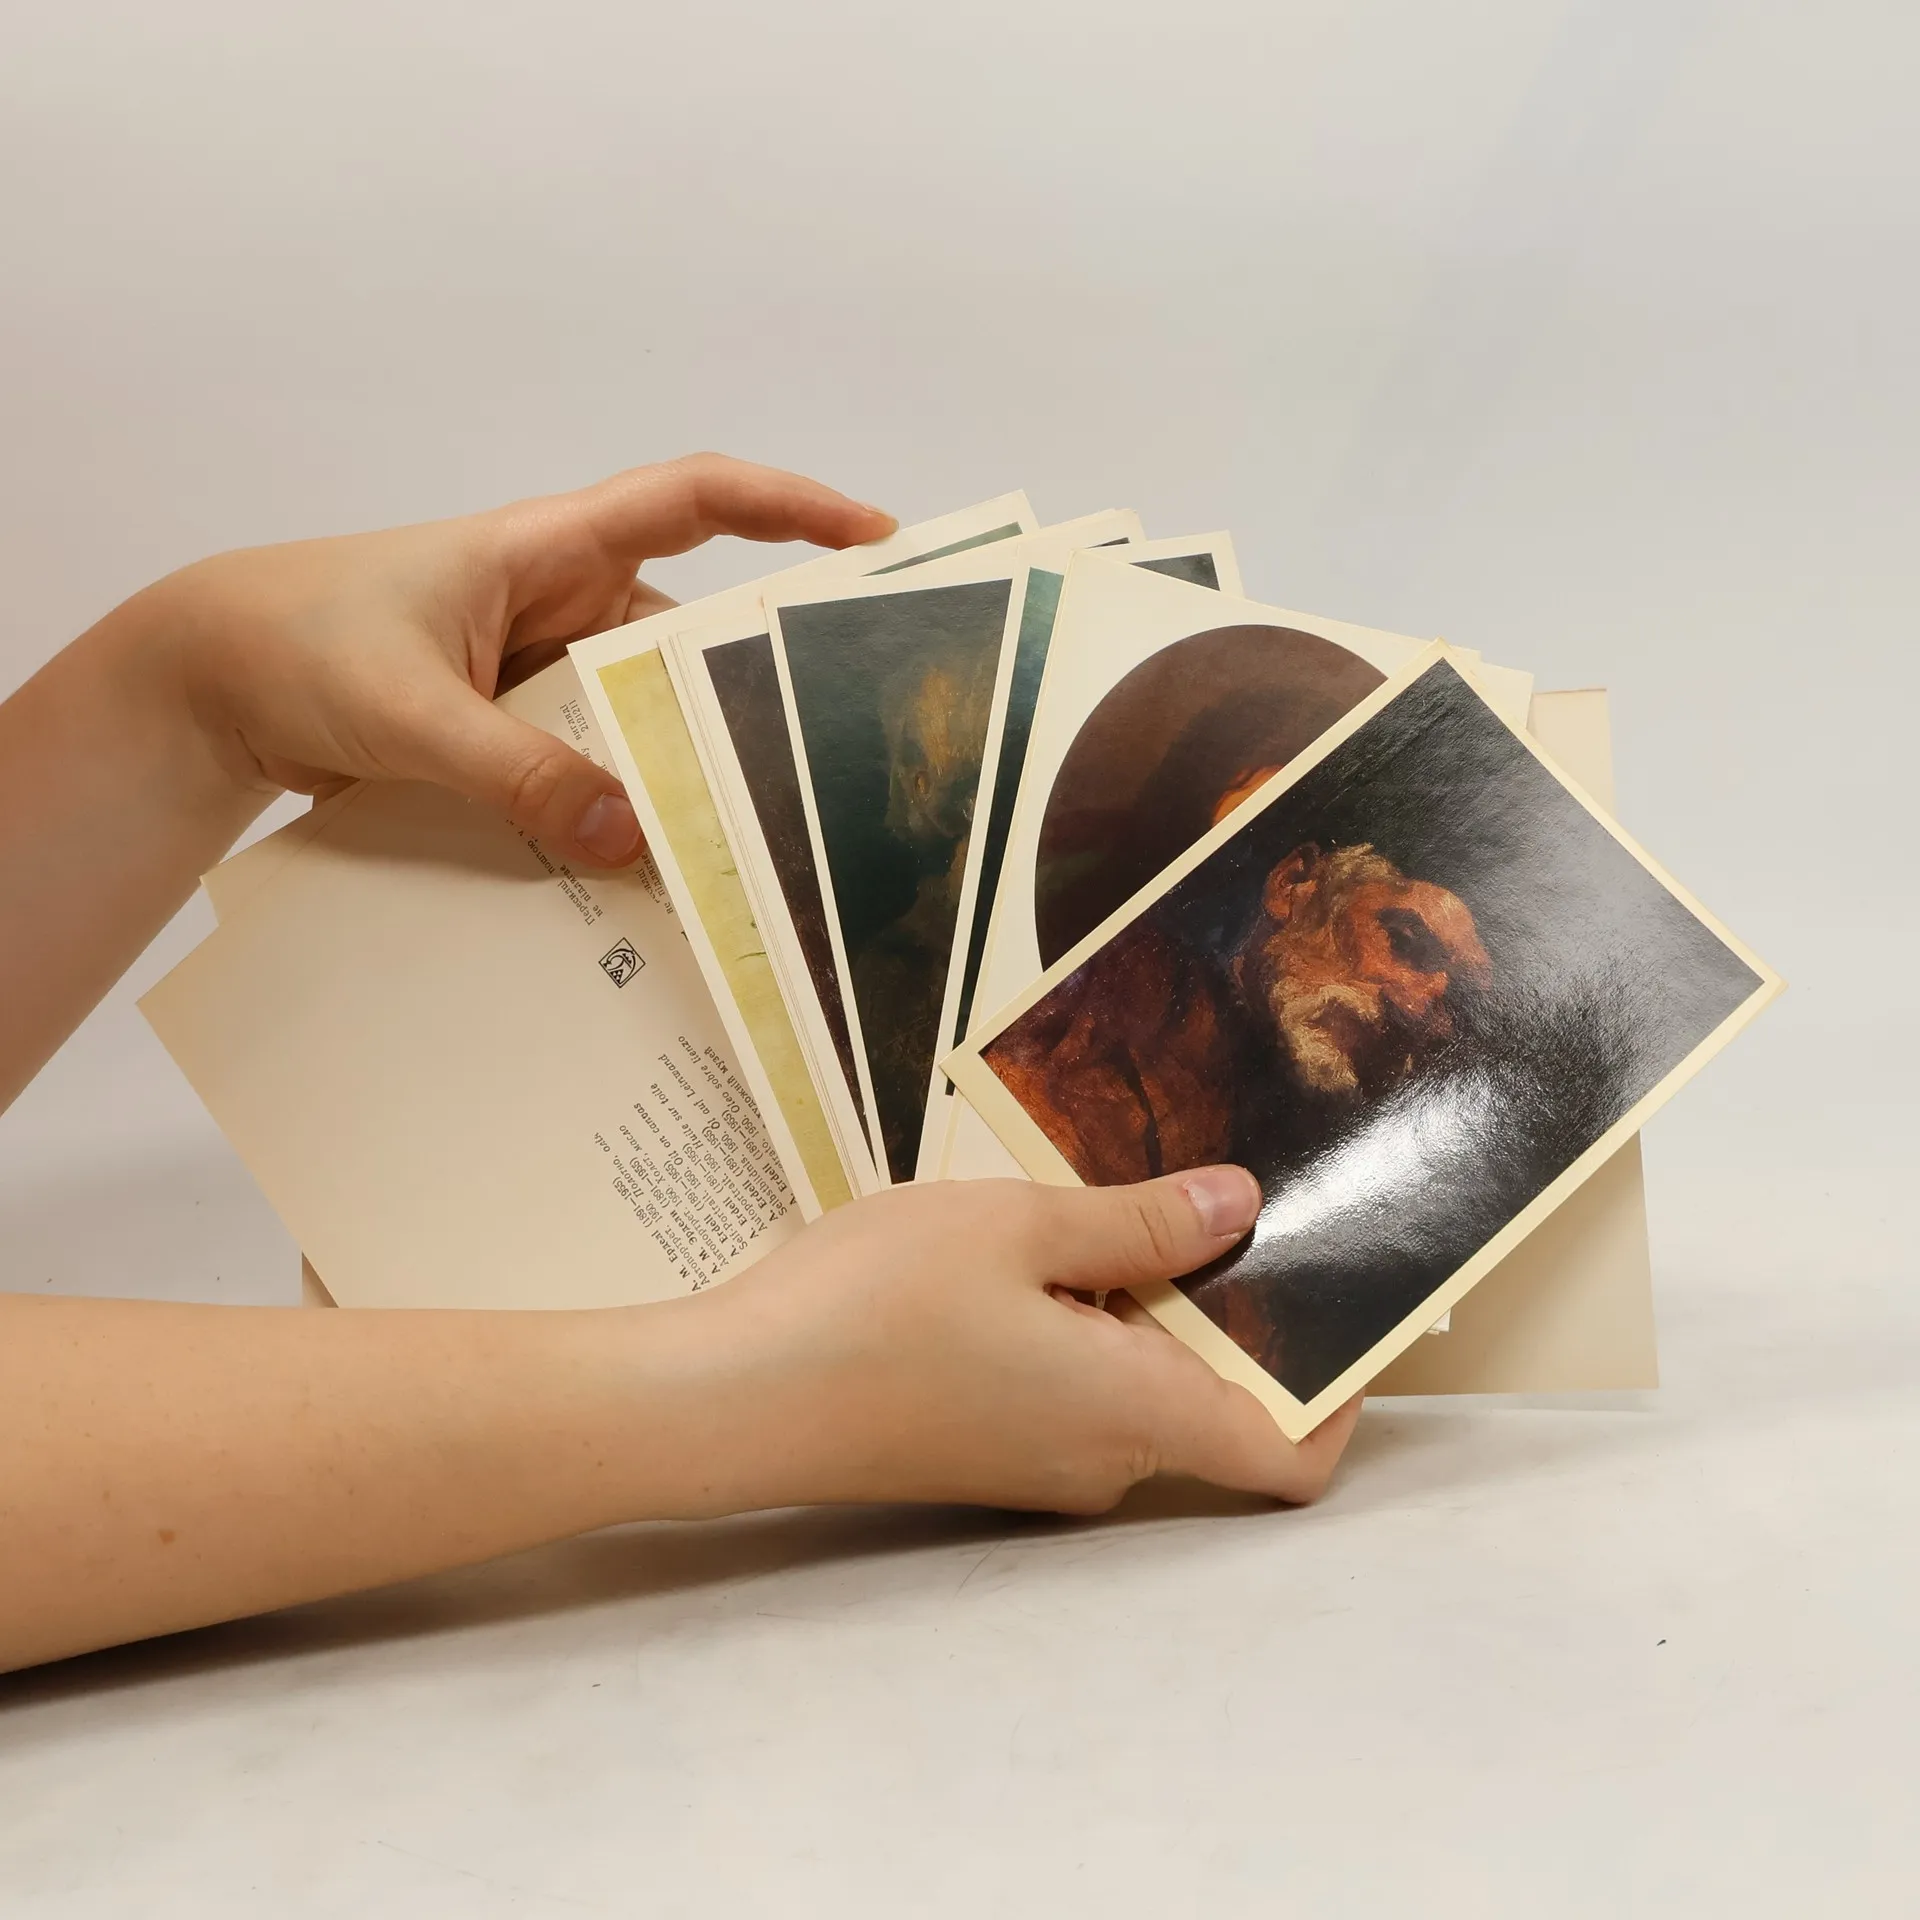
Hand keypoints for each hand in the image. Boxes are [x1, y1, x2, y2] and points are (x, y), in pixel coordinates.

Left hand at [153, 453, 893, 866]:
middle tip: (835, 747)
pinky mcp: (511, 726)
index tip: (875, 538)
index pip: (693, 498)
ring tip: (747, 837)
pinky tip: (645, 867)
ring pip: (642, 711)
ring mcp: (536, 668)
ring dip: (680, 765)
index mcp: (546, 549)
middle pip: (689, 632)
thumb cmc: (295, 645)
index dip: (790, 505)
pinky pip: (592, 759)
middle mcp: (558, 601)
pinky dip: (618, 802)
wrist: (202, 683)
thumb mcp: (410, 711)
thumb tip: (633, 840)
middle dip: (756, 682)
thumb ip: (518, 773)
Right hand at [689, 1165, 1362, 1514]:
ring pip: (1139, 1385)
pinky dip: (1082, 1323)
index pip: (1292, 1455)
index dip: (1341, 1390)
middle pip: (1219, 1402)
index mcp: (1137, 1413)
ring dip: (1142, 1304)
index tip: (1337, 1293)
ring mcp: (1039, 1466)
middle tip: (1207, 1190)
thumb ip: (1139, 1222)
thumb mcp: (1016, 1227)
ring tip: (1099, 1197)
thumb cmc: (873, 1308)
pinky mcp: (985, 1450)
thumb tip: (1241, 1208)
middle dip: (1227, 1305)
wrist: (729, 1400)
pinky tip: (1029, 1247)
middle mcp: (1105, 1461)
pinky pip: (1076, 1390)